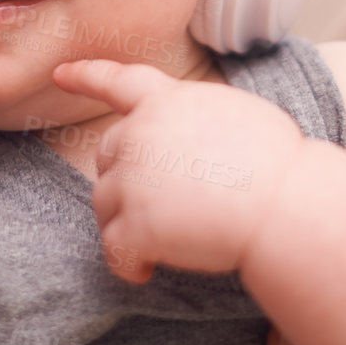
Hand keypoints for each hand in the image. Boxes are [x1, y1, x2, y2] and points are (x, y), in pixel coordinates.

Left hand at [50, 58, 307, 281]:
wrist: (284, 205)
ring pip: (105, 203)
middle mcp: (142, 132)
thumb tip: (186, 140)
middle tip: (166, 208)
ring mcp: (134, 178)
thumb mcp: (236, 114)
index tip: (60, 75)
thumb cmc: (277, 166)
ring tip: (166, 242)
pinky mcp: (136, 223)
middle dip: (126, 181)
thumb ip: (196, 118)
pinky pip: (114, 248)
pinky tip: (147, 270)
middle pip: (108, 156)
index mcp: (169, 101)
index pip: (119, 80)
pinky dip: (127, 263)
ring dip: (127, 224)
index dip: (87, 76)